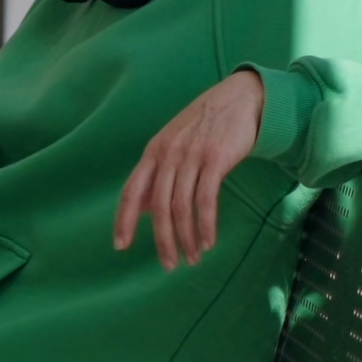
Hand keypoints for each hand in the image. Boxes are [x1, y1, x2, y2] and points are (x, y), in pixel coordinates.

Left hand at [114, 70, 263, 269]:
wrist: (240, 98)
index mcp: (153, 152)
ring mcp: (191, 156)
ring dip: (186, 238)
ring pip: (181, 206)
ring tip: (192, 258)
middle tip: (170, 264)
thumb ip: (156, 174)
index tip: (120, 246)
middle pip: (157, 206)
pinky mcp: (216, 159)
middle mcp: (168, 154)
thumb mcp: (173, 144)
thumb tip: (139, 208)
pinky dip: (205, 225)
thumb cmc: (205, 125)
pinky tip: (208, 241)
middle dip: (162, 240)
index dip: (123, 220)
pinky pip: (206, 199)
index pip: (130, 191)